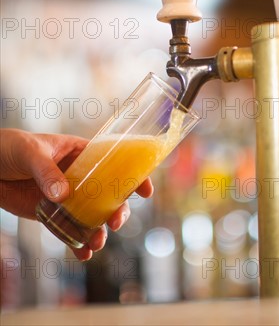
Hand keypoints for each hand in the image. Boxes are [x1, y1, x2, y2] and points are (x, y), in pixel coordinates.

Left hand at [0, 129, 153, 260]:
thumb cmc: (9, 147)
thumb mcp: (31, 152)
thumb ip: (47, 172)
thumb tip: (63, 195)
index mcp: (80, 152)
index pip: (113, 161)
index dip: (133, 175)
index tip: (145, 191)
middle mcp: (78, 175)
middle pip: (108, 193)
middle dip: (117, 209)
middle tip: (116, 221)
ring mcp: (66, 195)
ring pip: (91, 214)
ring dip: (99, 229)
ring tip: (97, 242)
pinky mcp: (50, 212)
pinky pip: (69, 229)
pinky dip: (77, 242)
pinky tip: (83, 252)